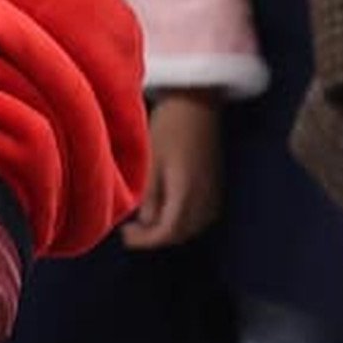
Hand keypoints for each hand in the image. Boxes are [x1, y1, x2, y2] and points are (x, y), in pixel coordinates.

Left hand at [120, 92, 224, 249]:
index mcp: (187, 192)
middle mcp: (206, 197)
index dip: (146, 240)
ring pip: (193, 227)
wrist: (198, 102)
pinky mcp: (217, 184)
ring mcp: (215, 191)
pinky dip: (183, 221)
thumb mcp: (151, 161)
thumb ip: (149, 195)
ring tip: (145, 221)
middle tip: (131, 230)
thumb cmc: (170, 126)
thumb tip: (145, 222)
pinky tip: (167, 211)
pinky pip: (202, 215)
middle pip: (182, 234)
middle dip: (155, 237)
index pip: (168, 232)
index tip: (125, 236)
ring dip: (169, 230)